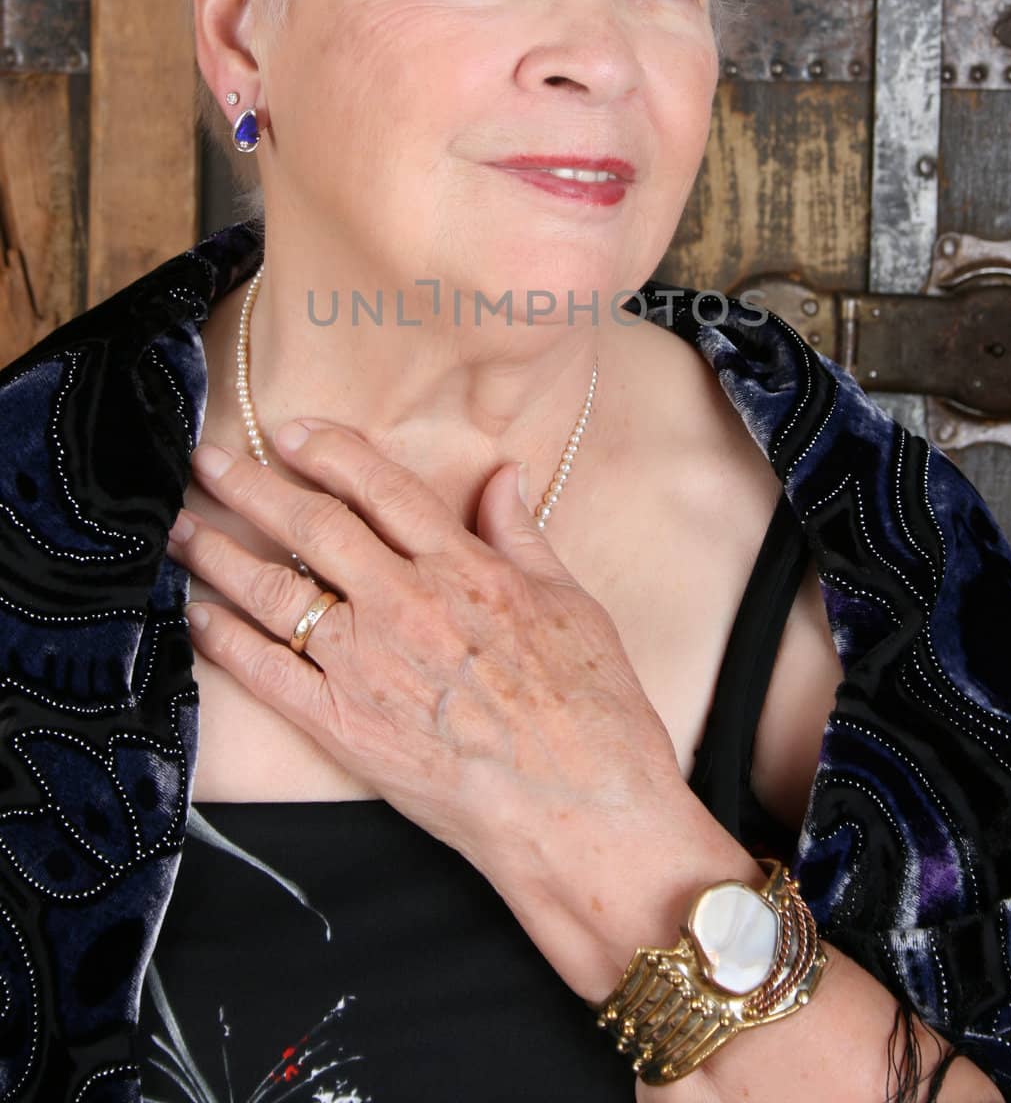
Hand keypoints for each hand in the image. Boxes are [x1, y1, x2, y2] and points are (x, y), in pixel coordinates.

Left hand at [167, 419, 682, 882]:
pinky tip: (198, 617)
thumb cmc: (593, 711)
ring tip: (183, 530)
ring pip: (276, 594)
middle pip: (313, 528)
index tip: (288, 431)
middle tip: (208, 460)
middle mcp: (408, 607)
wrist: (582, 814)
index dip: (327, 451)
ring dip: (220, 556)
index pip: (380, 488)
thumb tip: (501, 475)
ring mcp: (370, 669)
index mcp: (466, 569)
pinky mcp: (347, 730)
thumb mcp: (573, 602)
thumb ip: (522, 535)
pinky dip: (226, 642)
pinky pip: (269, 677)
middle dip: (251, 486)